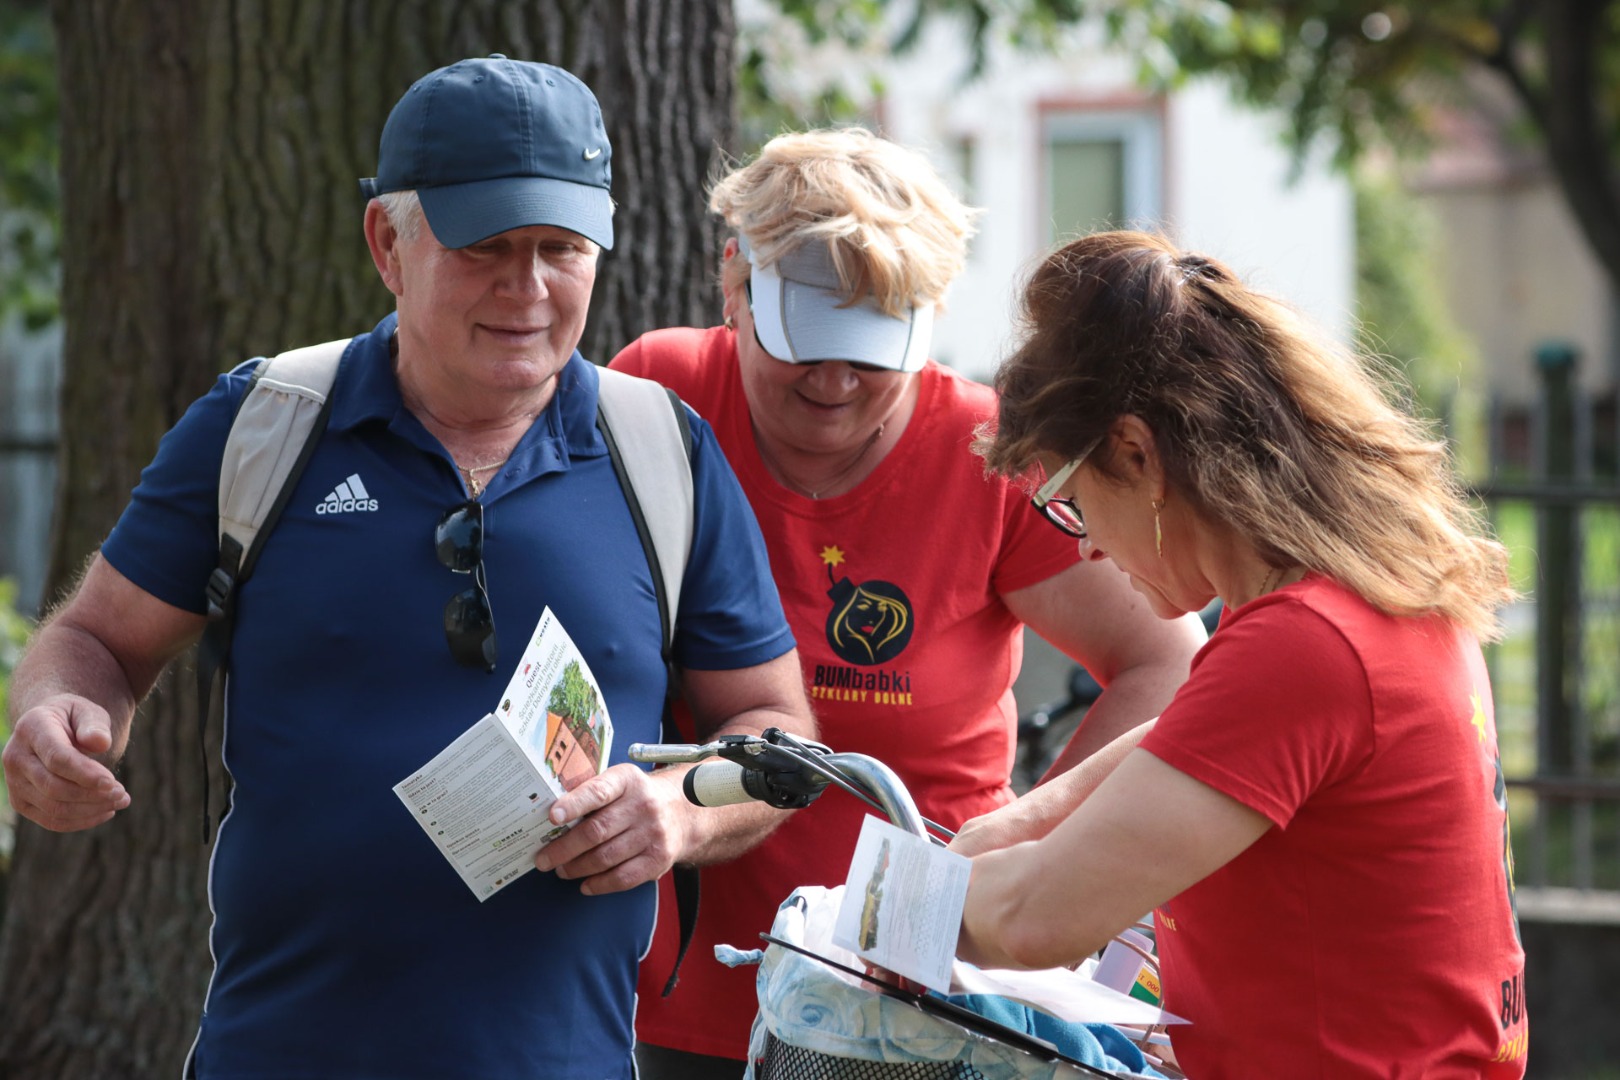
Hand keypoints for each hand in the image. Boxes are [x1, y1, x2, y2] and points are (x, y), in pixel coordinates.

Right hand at [2, 694, 129, 830]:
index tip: (113, 783)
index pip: (57, 758)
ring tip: (119, 801)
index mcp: (32, 728)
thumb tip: (100, 742)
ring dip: (90, 810)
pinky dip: (81, 821)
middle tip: (122, 794)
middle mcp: (15, 756)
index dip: (86, 774)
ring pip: (53, 808)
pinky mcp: (21, 802)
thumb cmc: (74, 720)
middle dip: (92, 795)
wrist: (52, 729)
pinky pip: (51, 821)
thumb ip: (94, 724)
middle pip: (53, 787)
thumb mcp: (87, 712)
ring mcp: (14, 782)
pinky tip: (105, 811)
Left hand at [532, 763, 689, 894]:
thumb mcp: (620, 783)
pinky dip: (599, 884)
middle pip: (597, 831)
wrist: (682, 812)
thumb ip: (591, 793)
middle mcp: (643, 805)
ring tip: (562, 870)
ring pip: (605, 857)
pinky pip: (622, 878)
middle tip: (544, 859)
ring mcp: (653, 833)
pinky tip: (585, 883)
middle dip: (564, 848)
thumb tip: (550, 818)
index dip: (574, 805)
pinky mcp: (658, 859)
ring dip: (577, 868)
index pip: (598, 792)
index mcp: (628, 780)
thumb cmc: (636, 798)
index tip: (552, 817)